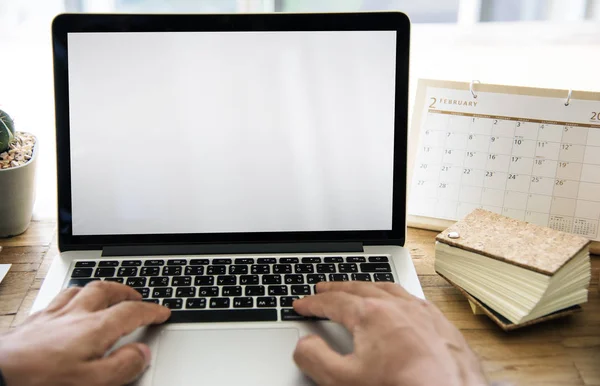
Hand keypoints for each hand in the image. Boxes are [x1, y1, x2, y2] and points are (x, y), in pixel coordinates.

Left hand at [0, 281, 170, 385]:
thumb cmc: (40, 381)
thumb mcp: (91, 382)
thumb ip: (122, 366)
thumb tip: (142, 353)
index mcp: (94, 328)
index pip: (132, 312)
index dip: (152, 311)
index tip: (163, 312)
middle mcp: (75, 314)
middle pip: (106, 290)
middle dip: (126, 292)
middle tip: (137, 298)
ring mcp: (52, 314)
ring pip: (82, 289)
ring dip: (101, 289)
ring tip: (108, 295)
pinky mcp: (34, 320)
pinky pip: (60, 297)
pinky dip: (74, 296)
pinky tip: (70, 304)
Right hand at [292, 281, 486, 385]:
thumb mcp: (344, 381)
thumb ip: (316, 359)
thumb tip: (304, 344)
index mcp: (371, 314)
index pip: (333, 302)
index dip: (313, 304)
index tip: (301, 305)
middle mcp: (397, 306)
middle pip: (360, 288)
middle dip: (337, 289)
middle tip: (322, 289)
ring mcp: (423, 313)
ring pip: (389, 289)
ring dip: (368, 287)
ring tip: (358, 288)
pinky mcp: (442, 325)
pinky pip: (414, 299)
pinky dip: (397, 296)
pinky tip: (400, 303)